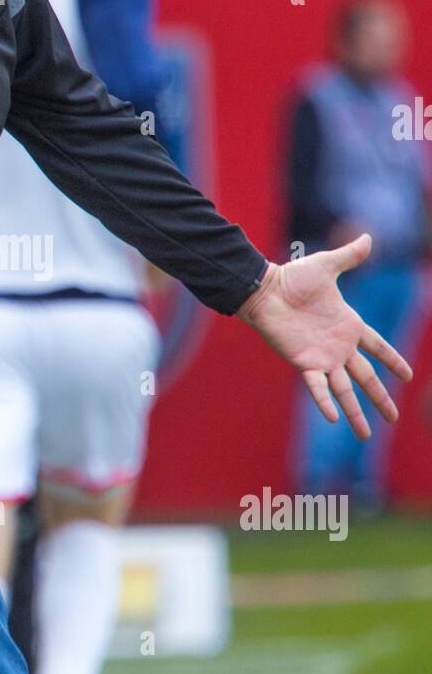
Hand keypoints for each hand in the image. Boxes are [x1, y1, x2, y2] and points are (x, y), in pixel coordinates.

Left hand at [237, 233, 412, 438]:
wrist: (265, 290)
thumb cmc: (294, 278)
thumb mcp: (327, 267)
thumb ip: (349, 257)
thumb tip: (367, 237)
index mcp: (349, 326)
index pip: (378, 347)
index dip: (393, 360)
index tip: (409, 376)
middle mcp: (339, 347)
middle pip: (366, 377)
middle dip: (381, 398)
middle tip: (395, 419)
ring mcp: (322, 358)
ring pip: (345, 390)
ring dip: (355, 413)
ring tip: (365, 436)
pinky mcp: (304, 363)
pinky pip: (318, 387)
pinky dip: (326, 402)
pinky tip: (335, 419)